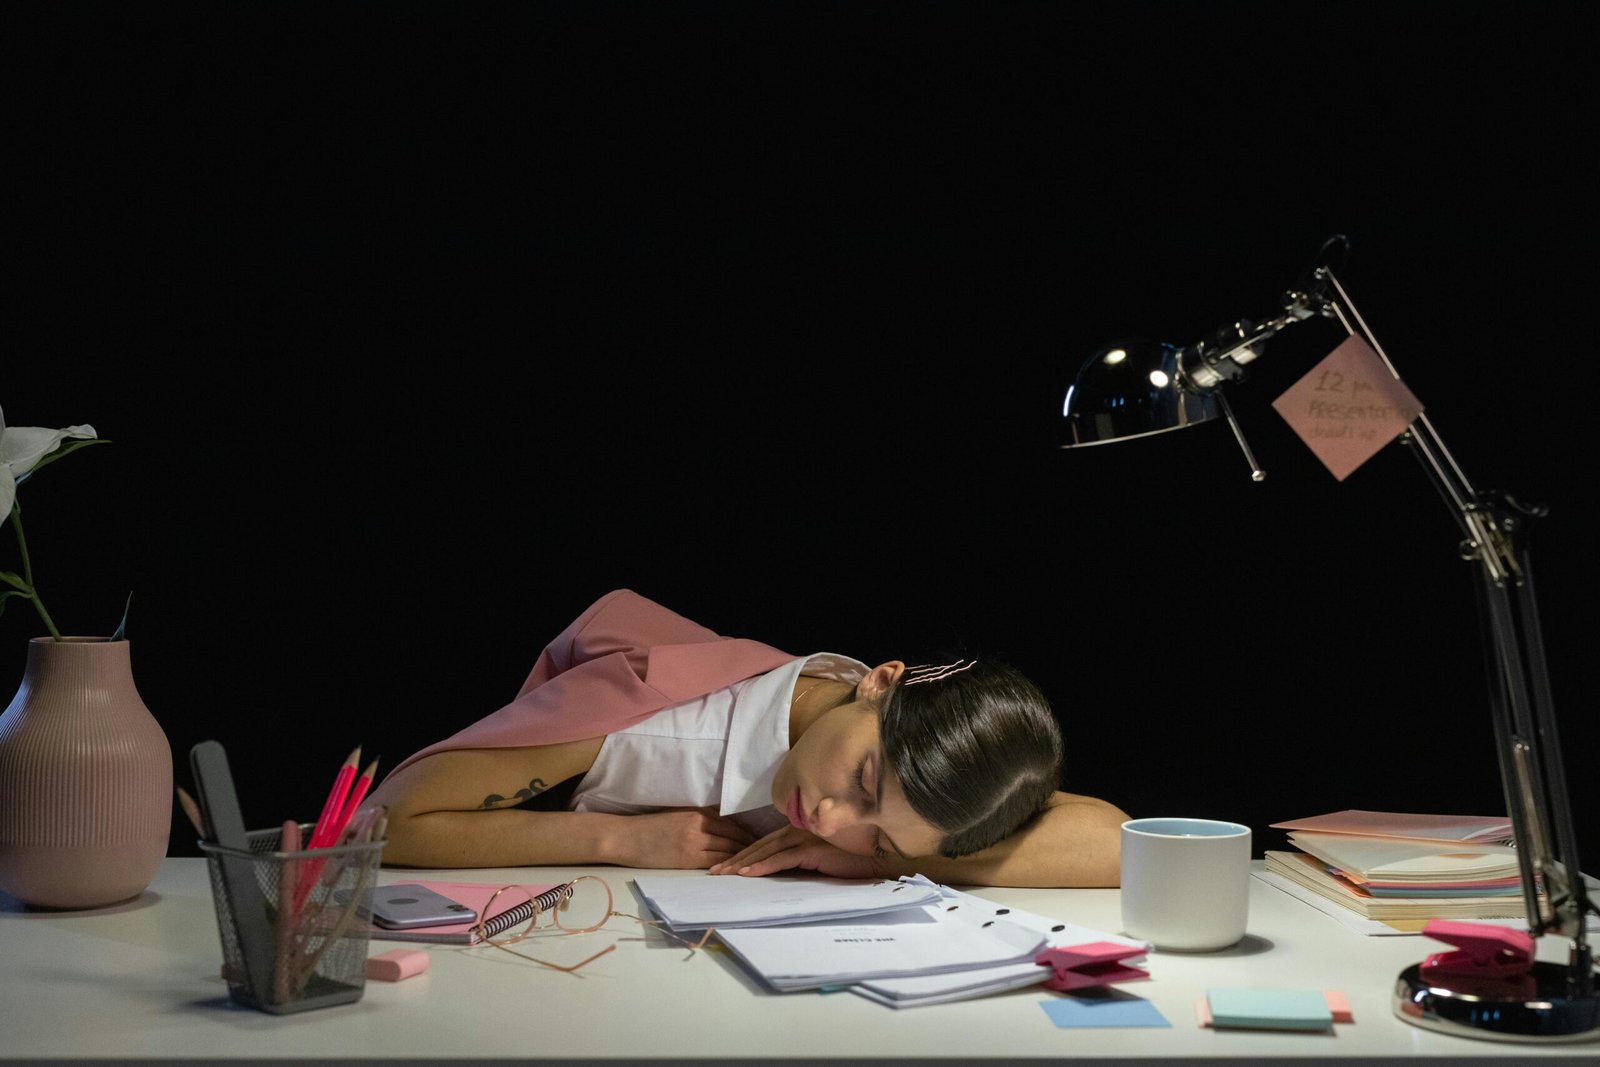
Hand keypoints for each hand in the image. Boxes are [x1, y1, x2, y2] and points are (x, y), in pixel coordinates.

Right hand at [605, 807, 759, 868]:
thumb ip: (700, 817)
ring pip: (728, 851)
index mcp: (698, 812)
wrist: (626, 838)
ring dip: (743, 858)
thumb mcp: (678, 815)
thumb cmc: (650, 827)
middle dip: (751, 846)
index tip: (760, 840)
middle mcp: (699, 825)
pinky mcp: (688, 859)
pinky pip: (715, 863)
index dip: (748, 833)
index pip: (732, 823)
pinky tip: (736, 872)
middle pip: (734, 836)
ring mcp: (694, 842)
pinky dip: (728, 867)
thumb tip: (723, 824)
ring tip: (756, 865)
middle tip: (766, 854)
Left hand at [708, 825, 879, 878]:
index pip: (763, 842)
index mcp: (797, 828)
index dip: (742, 853)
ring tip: (724, 874)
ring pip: (766, 851)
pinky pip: (782, 859)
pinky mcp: (811, 849)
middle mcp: (797, 829)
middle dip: (735, 859)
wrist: (873, 859)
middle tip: (714, 872)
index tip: (724, 865)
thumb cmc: (847, 859)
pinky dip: (763, 866)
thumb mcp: (816, 858)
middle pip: (760, 845)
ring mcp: (804, 837)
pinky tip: (748, 874)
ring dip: (743, 863)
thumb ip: (797, 858)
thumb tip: (774, 871)